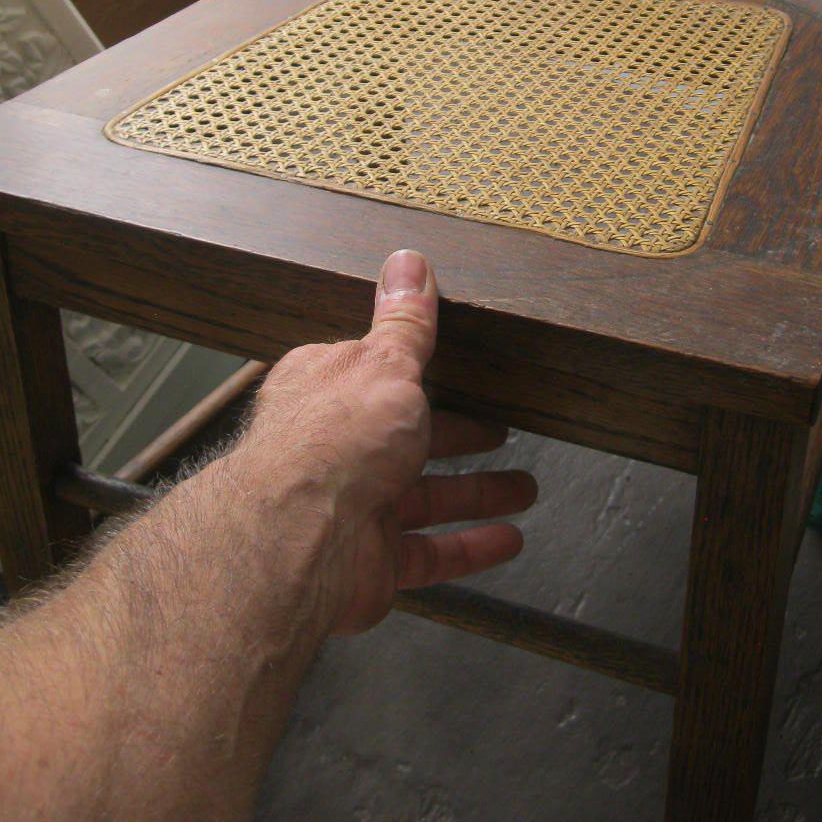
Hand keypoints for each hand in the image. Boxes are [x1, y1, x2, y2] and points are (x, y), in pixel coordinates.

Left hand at [234, 249, 535, 634]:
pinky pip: (430, 553)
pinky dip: (470, 546)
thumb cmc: (333, 443)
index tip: (460, 370)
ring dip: (476, 493)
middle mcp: (340, 447)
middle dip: (457, 436)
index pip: (379, 372)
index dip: (419, 372)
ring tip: (524, 490)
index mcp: (332, 389)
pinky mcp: (370, 560)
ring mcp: (354, 506)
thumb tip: (408, 261)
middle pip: (409, 438)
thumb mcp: (384, 364)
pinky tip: (508, 539)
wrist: (297, 540)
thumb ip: (406, 324)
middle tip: (499, 432)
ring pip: (425, 497)